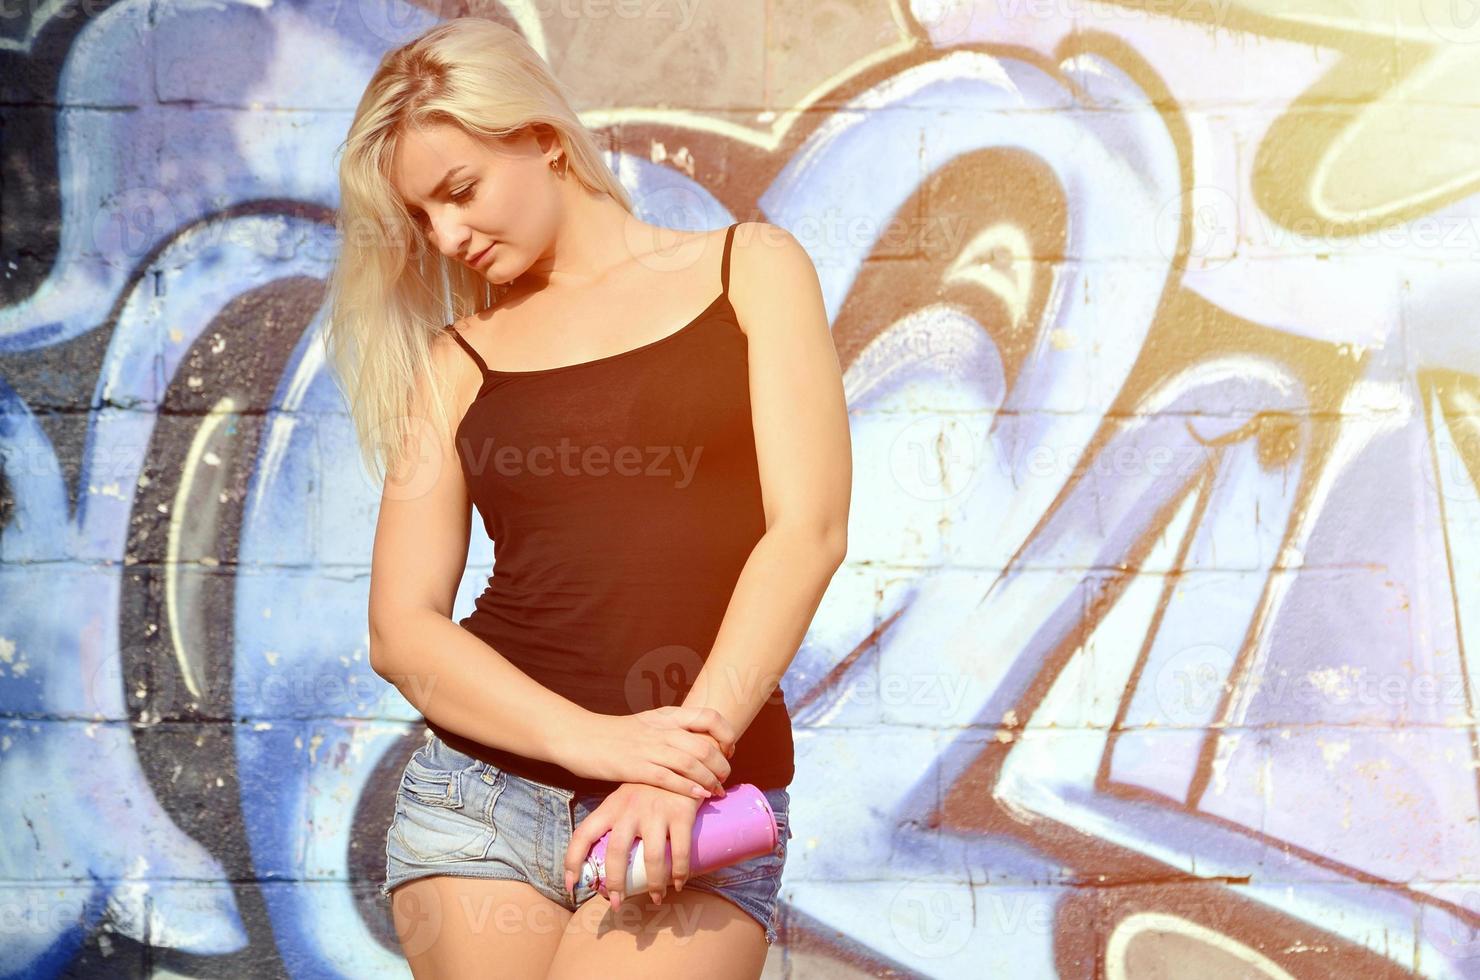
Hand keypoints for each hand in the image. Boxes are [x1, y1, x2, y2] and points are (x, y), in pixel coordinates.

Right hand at [559, 705, 735, 799]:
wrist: (578, 736)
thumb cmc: (613, 734)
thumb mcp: (646, 724)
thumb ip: (669, 731)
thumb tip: (694, 746)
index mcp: (666, 715)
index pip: (709, 717)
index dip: (726, 734)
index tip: (729, 749)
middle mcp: (661, 729)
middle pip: (706, 744)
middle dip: (722, 764)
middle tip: (724, 778)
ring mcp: (648, 748)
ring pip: (692, 762)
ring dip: (710, 779)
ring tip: (716, 791)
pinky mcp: (635, 767)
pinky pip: (669, 778)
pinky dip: (689, 788)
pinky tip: (699, 796)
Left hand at [563, 782, 703, 910]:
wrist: (684, 762)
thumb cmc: (650, 786)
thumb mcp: (626, 797)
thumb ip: (616, 821)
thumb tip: (607, 862)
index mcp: (611, 806)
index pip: (583, 834)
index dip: (572, 862)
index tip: (571, 886)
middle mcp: (630, 809)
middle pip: (616, 852)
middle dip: (615, 882)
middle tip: (618, 902)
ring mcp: (656, 811)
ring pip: (651, 858)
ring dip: (654, 884)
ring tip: (656, 898)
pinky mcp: (681, 813)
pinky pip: (679, 851)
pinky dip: (679, 873)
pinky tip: (678, 883)